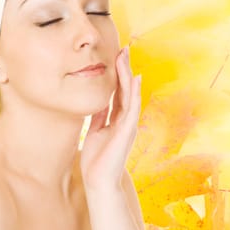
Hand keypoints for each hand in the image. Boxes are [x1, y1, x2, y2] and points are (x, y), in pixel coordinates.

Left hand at [80, 46, 141, 191]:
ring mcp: (128, 124)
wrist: (99, 181)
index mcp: (117, 119)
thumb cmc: (97, 159)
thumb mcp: (95, 131)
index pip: (119, 91)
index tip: (116, 56)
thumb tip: (98, 101)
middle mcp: (125, 119)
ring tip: (126, 57)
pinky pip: (131, 107)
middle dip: (124, 68)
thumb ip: (99, 116)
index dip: (118, 74)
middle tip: (124, 49)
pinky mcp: (127, 131)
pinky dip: (133, 93)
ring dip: (128, 75)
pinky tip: (133, 79)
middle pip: (126, 88)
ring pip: (130, 94)